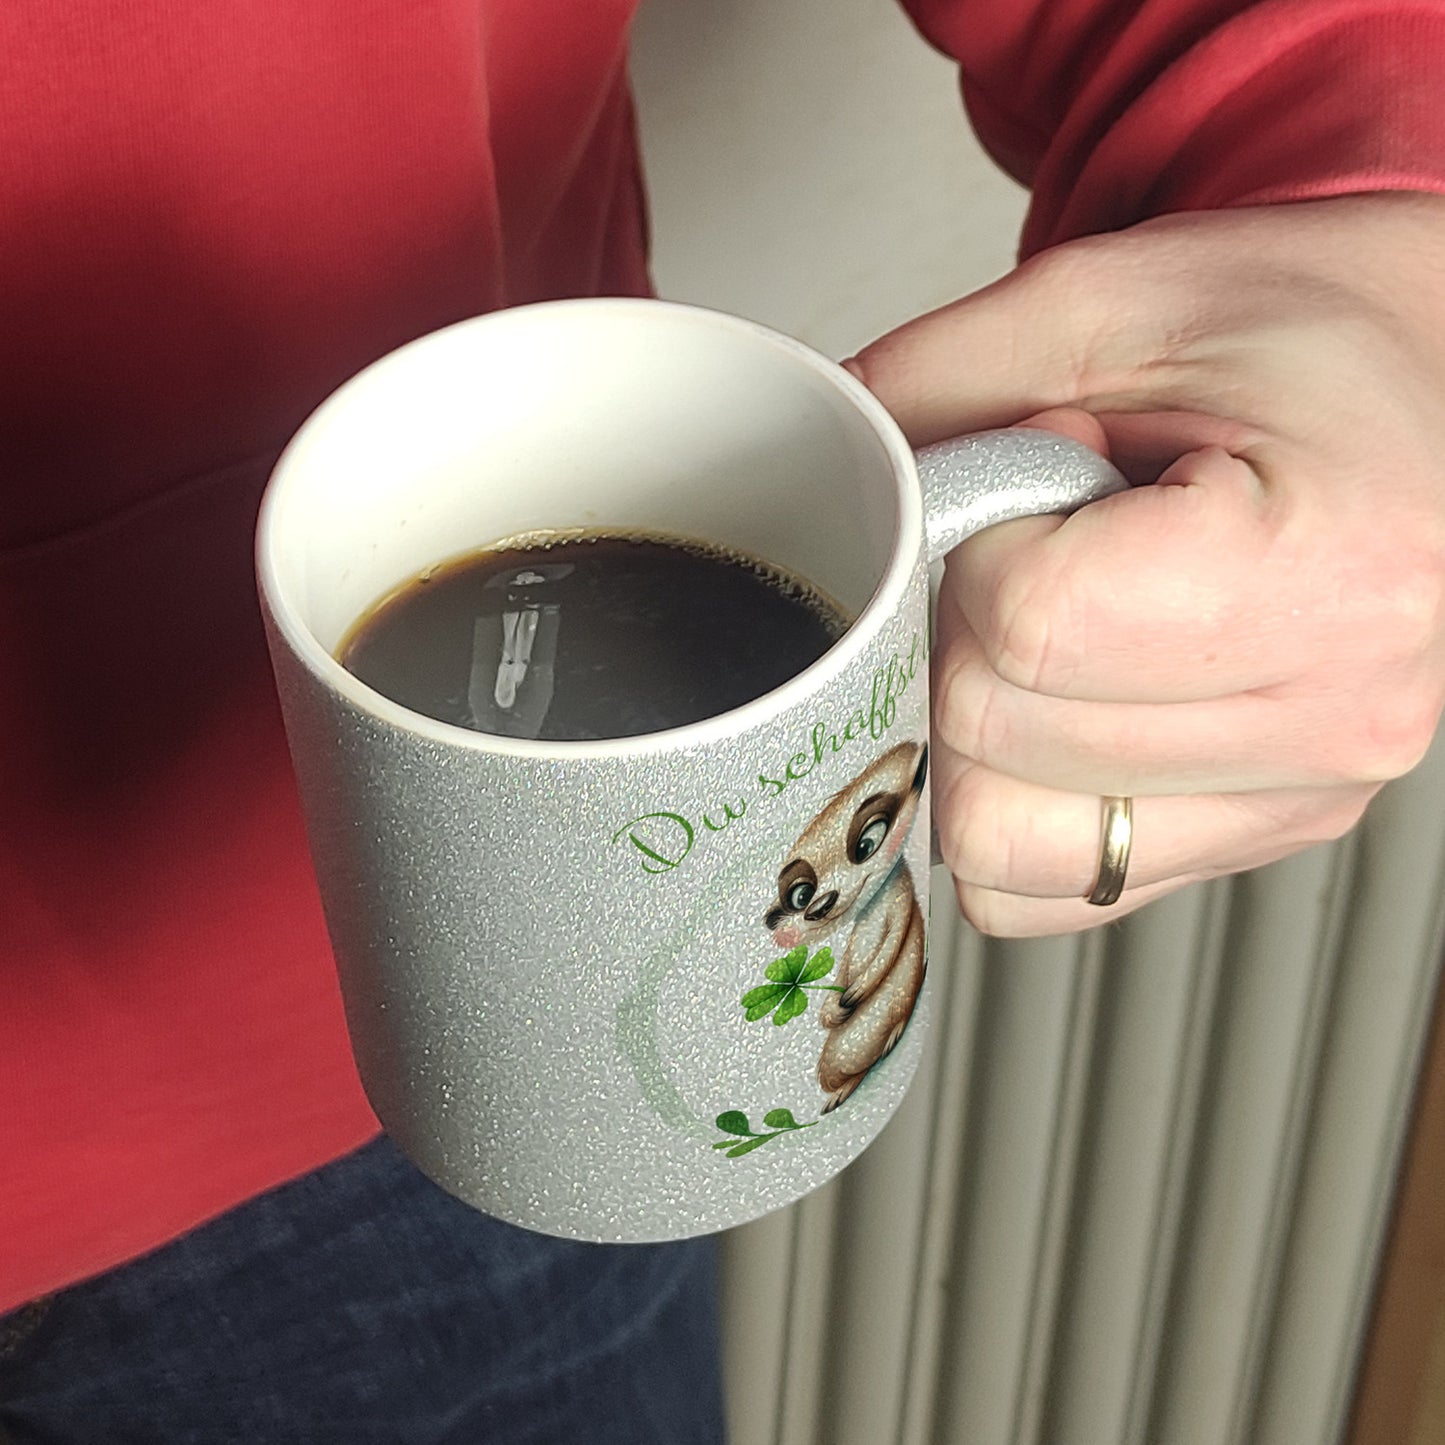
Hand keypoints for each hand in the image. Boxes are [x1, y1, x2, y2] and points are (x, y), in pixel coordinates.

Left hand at [848, 193, 1444, 935]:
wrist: (1433, 386)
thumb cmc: (1314, 336)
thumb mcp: (1122, 298)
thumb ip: (944, 378)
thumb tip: (817, 461)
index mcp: (1327, 565)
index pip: (1026, 628)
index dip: (969, 551)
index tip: (1017, 490)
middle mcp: (1333, 714)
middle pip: (991, 741)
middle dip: (956, 632)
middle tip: (1028, 549)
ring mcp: (1297, 799)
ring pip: (995, 841)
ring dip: (967, 730)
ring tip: (1049, 626)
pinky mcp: (1254, 840)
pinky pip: (1038, 887)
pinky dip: (999, 807)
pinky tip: (1047, 709)